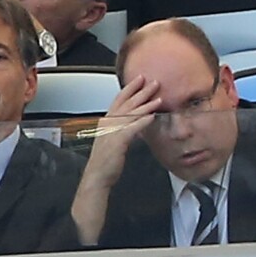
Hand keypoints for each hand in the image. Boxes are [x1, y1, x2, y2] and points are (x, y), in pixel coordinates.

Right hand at [71, 75, 160, 243]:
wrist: (97, 177)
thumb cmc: (106, 161)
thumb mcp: (114, 140)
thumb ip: (123, 130)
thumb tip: (136, 124)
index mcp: (106, 121)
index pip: (119, 99)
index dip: (130, 88)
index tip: (139, 78)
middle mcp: (108, 123)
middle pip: (127, 103)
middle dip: (141, 91)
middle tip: (154, 82)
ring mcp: (112, 132)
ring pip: (131, 114)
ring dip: (146, 104)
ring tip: (158, 97)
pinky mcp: (117, 142)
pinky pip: (131, 128)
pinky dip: (142, 121)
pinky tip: (152, 116)